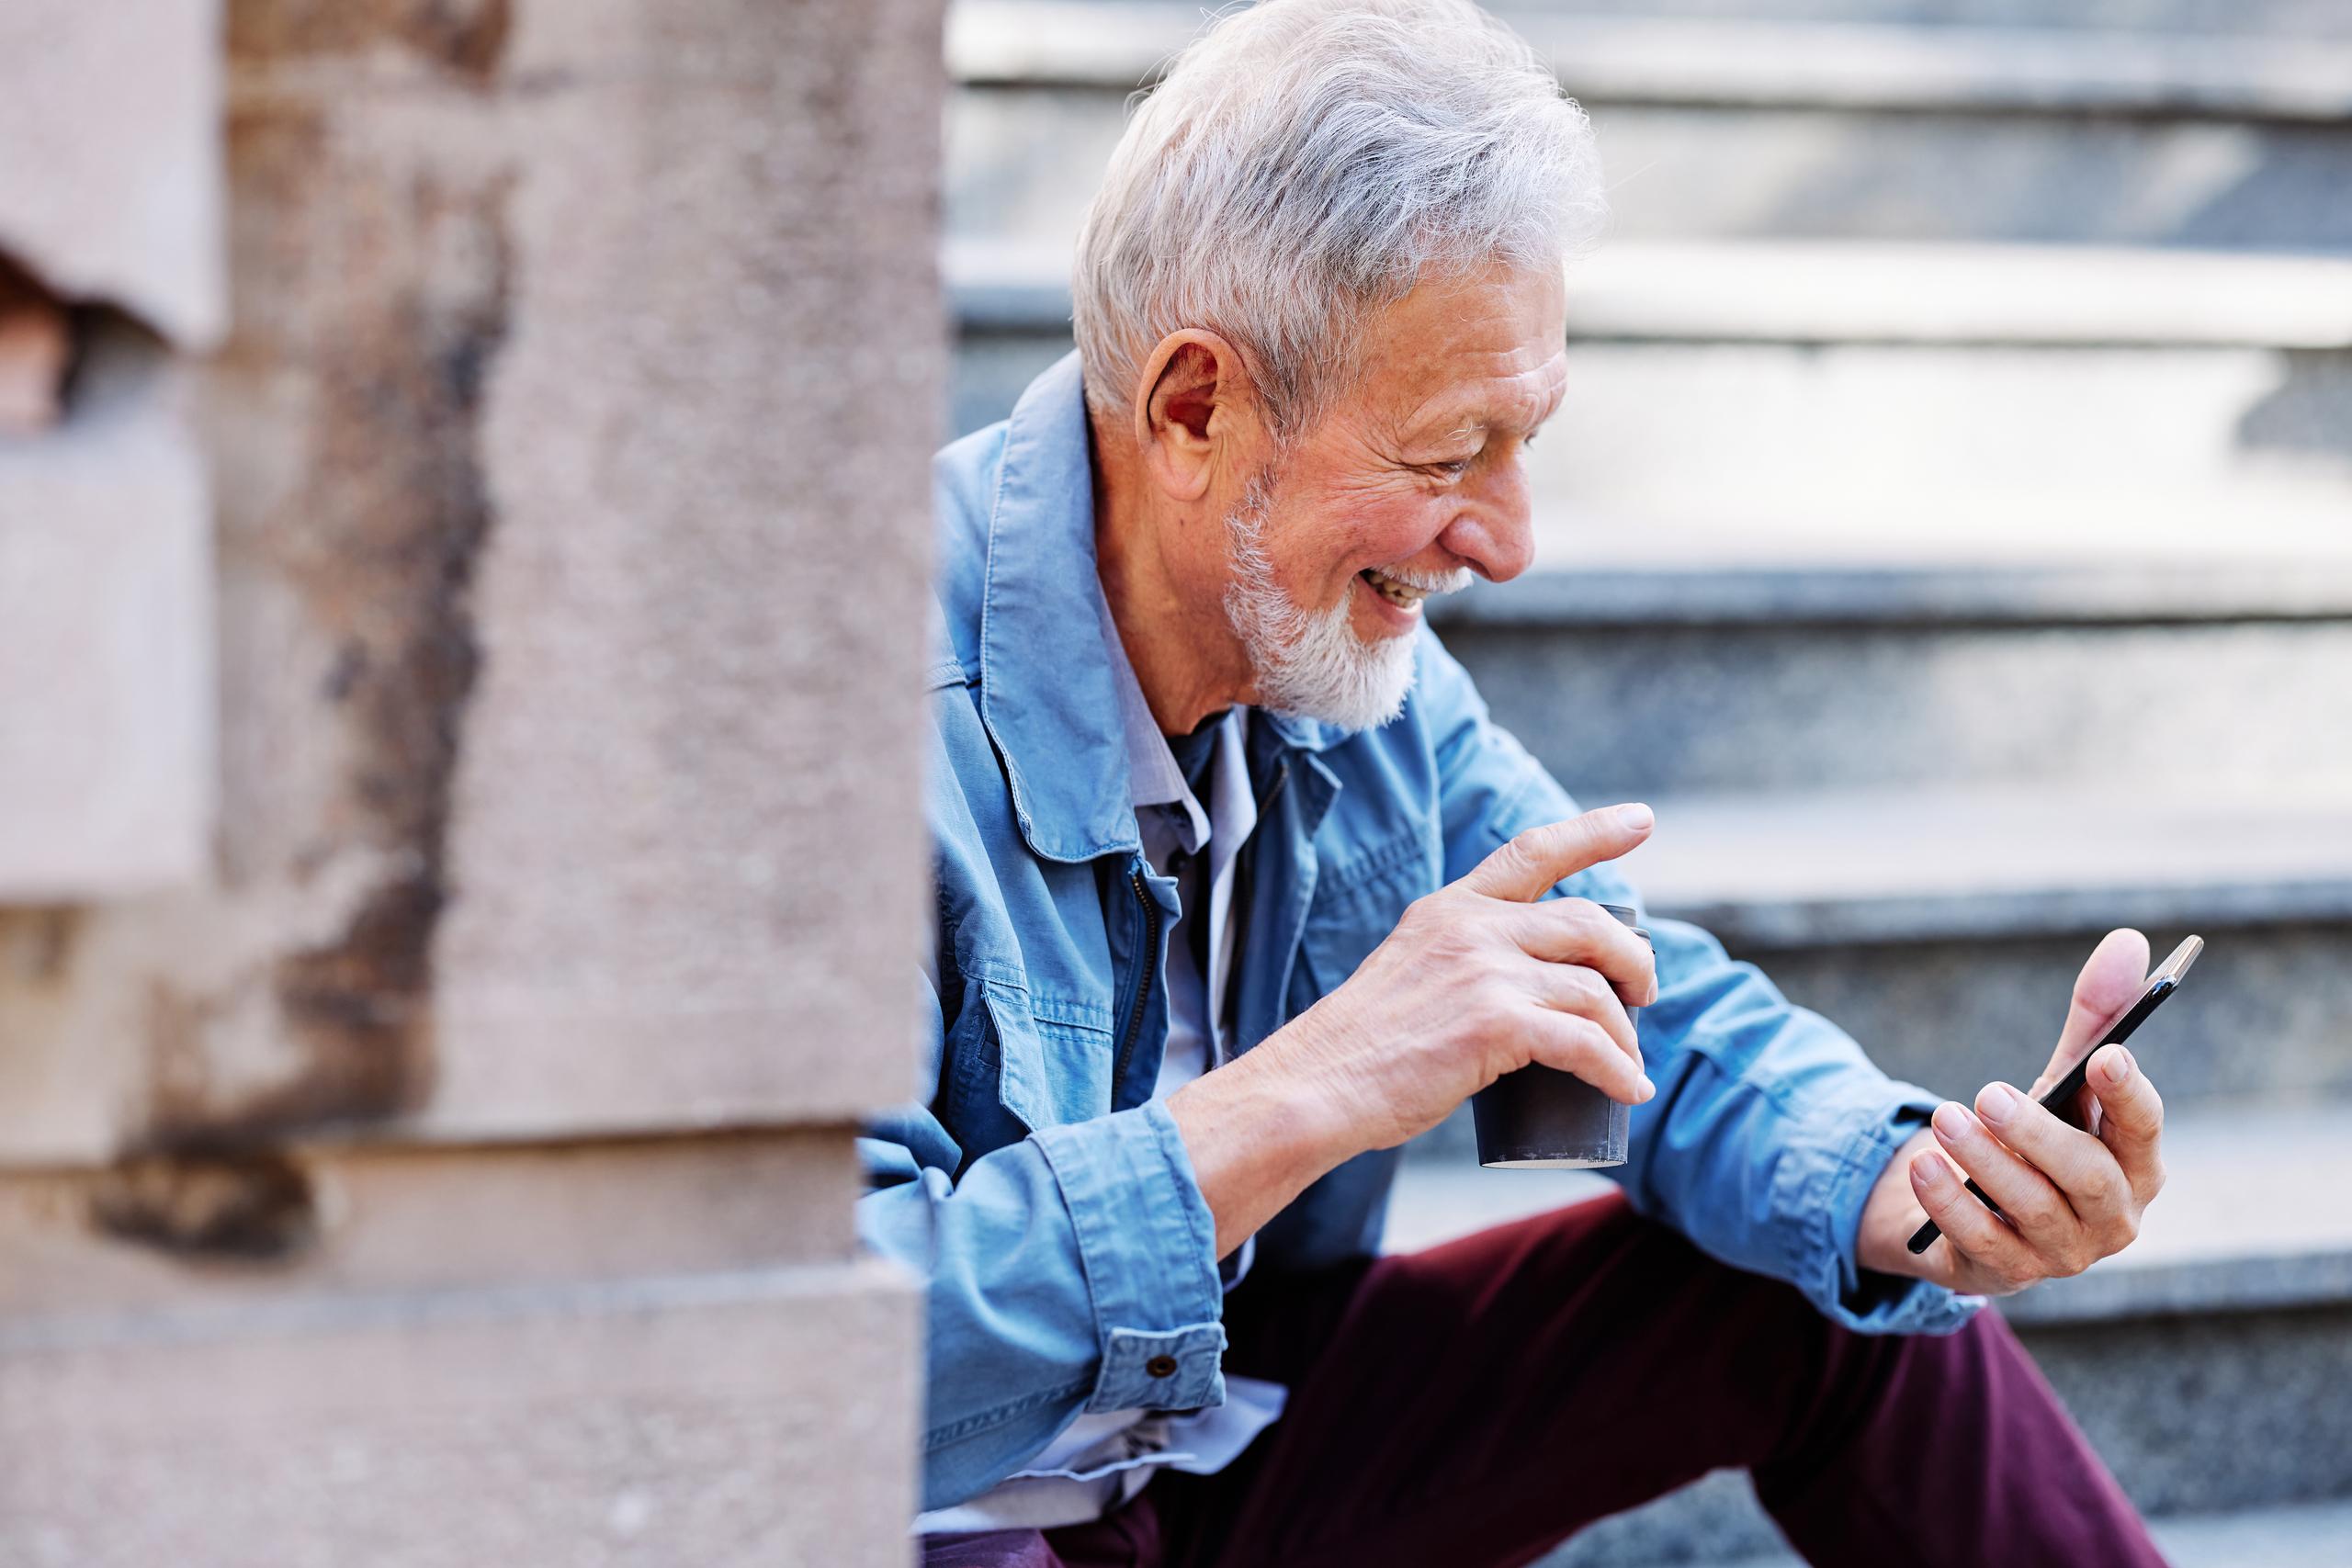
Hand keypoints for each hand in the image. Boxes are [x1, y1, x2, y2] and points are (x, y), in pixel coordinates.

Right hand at [1264, 802, 1661, 1151]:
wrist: (1317, 1084)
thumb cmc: (1363, 1046)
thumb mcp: (1412, 968)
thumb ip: (1460, 958)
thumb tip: (1525, 987)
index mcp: (1451, 908)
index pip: (1533, 852)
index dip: (1593, 832)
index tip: (1640, 820)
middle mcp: (1472, 928)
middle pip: (1588, 923)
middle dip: (1633, 960)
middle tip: (1644, 994)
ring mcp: (1485, 973)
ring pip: (1593, 990)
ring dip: (1624, 1033)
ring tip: (1629, 1063)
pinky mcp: (1495, 1024)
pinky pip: (1585, 1044)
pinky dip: (1618, 1070)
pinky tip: (1630, 1091)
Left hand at [1857, 928, 2168, 1295]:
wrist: (1977, 1207)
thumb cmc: (2039, 1135)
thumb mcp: (2061, 1078)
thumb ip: (2093, 1017)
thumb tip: (2127, 941)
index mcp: (2137, 1164)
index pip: (2144, 1129)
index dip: (2128, 1094)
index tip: (2108, 1055)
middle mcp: (2112, 1216)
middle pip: (2087, 1177)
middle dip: (2037, 1134)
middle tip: (1987, 1093)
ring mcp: (2063, 1253)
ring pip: (2032, 1209)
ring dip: (1985, 1161)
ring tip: (1944, 1117)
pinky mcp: (2007, 1273)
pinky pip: (1980, 1242)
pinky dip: (1949, 1202)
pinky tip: (1922, 1165)